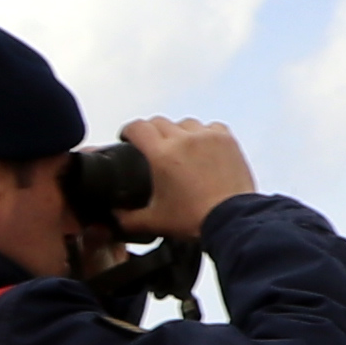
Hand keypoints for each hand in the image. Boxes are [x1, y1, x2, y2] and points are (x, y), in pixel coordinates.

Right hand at [115, 114, 258, 235]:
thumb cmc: (195, 220)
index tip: (128, 138)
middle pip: (159, 122)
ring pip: (185, 124)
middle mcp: (183, 140)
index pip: (137, 127)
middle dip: (151, 132)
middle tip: (151, 147)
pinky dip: (204, 135)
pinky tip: (204, 149)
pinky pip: (211, 127)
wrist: (232, 220)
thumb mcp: (154, 222)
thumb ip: (127, 219)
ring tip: (180, 149)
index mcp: (162, 155)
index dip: (128, 131)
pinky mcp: (227, 140)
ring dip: (179, 133)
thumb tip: (113, 216)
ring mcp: (207, 137)